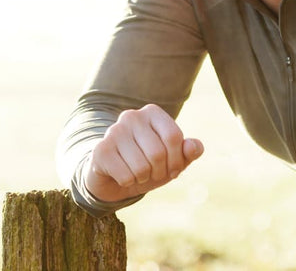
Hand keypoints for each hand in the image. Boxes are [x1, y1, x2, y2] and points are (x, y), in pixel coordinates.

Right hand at [84, 103, 203, 202]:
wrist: (113, 177)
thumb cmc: (148, 164)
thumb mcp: (173, 160)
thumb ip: (189, 152)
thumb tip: (194, 146)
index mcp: (152, 113)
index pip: (174, 137)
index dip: (178, 160)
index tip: (174, 169)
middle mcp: (132, 116)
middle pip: (158, 153)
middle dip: (160, 172)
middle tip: (153, 174)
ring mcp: (114, 131)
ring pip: (141, 167)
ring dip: (143, 178)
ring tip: (137, 173)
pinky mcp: (101, 150)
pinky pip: (126, 176)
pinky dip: (128, 182)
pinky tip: (121, 175)